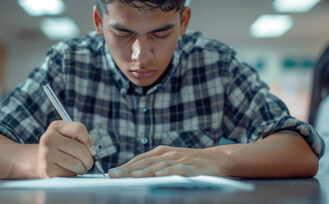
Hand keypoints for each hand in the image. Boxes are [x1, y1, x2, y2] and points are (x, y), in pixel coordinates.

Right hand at [37, 120, 94, 177]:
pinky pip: (69, 173)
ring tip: (81, 167)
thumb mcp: (70, 136)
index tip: (89, 147)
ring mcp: (46, 154)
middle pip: (79, 149)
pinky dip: (73, 174)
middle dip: (89, 158)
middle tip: (89, 162)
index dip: (88, 140)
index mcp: (56, 126)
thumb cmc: (61, 147)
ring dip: (83, 168)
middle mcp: (49, 139)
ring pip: (76, 164)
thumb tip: (92, 152)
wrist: (40, 159)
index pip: (79, 129)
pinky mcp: (47, 170)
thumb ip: (84, 139)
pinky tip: (69, 170)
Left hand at [108, 145, 229, 177]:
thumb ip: (154, 164)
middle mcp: (167, 154)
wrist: (216, 158)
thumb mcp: (170, 159)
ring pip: (158, 166)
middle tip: (113, 175)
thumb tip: (134, 173)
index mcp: (161, 152)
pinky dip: (167, 172)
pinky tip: (158, 175)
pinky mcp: (190, 167)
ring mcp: (179, 160)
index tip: (112, 173)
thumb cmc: (190, 161)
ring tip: (131, 176)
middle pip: (145, 162)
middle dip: (128, 169)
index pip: (140, 159)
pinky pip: (177, 170)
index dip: (125, 166)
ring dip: (144, 171)